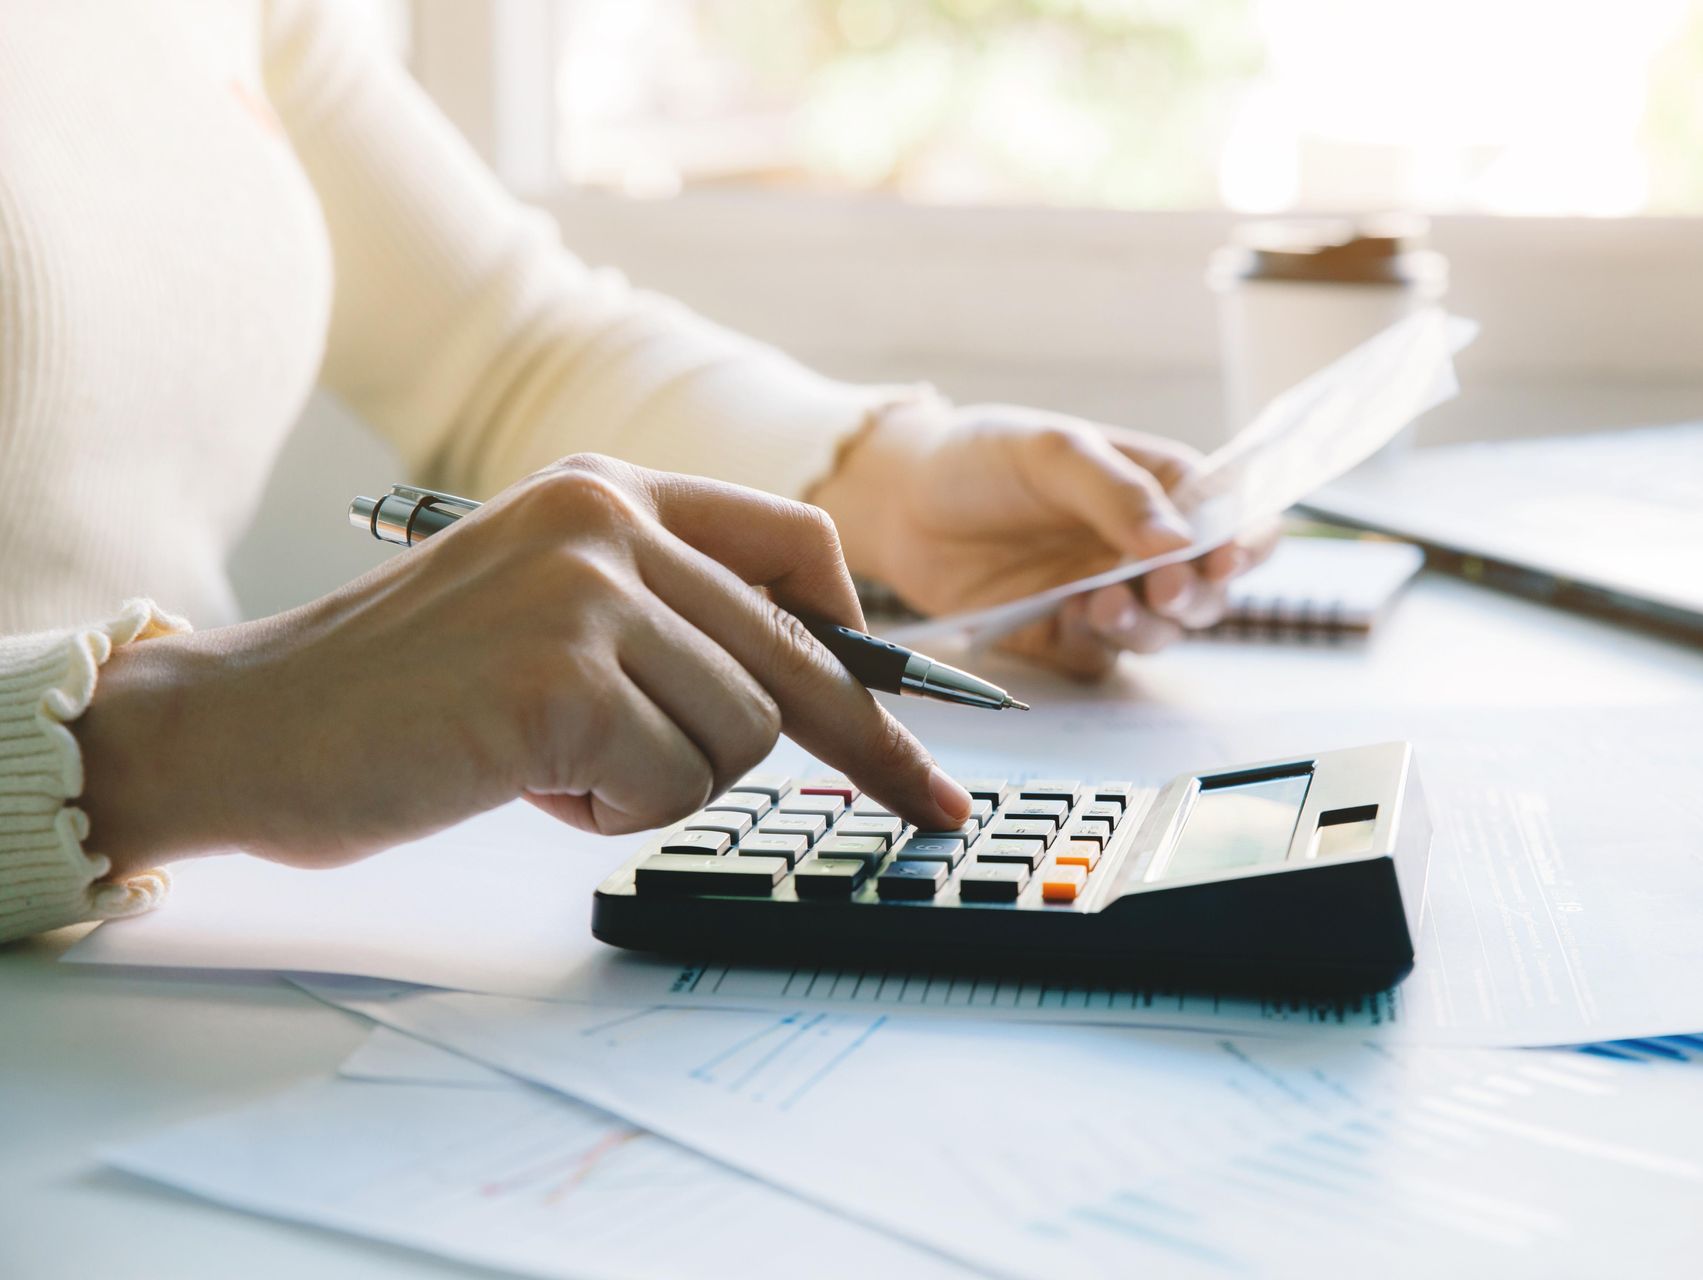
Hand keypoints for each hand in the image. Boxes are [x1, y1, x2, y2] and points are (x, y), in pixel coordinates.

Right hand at [73, 455, 973, 873]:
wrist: (249, 726)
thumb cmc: (402, 690)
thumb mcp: (546, 604)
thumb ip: (664, 614)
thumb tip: (814, 679)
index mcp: (609, 487)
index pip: (796, 549)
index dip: (865, 648)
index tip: (912, 722)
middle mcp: (607, 518)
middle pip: (796, 656)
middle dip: (864, 748)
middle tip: (933, 809)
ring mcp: (585, 592)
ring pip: (739, 735)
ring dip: (662, 783)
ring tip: (556, 763)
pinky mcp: (560, 679)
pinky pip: (670, 785)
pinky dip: (611, 813)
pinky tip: (524, 780)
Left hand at [813, 400, 1274, 677]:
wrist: (899, 502)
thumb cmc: (980, 457)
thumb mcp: (1053, 452)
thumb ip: (1117, 494)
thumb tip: (1180, 541)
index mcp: (1160, 491)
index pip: (1232, 520)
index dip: (1244, 544)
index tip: (1228, 557)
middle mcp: (1140, 548)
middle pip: (1206, 590)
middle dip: (1195, 596)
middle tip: (1164, 588)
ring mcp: (1105, 594)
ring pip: (1160, 632)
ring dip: (1145, 626)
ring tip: (1103, 601)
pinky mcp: (1062, 634)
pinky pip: (1099, 656)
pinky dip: (1094, 646)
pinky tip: (1068, 619)